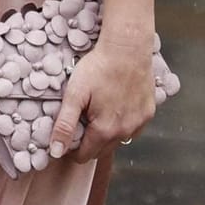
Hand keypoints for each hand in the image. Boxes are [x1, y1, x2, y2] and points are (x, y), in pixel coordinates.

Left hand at [48, 35, 156, 164]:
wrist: (128, 49)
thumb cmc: (99, 68)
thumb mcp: (74, 95)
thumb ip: (64, 125)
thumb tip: (55, 151)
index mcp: (105, 131)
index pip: (85, 156)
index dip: (71, 149)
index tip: (66, 134)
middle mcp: (126, 132)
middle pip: (102, 150)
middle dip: (88, 142)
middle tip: (80, 119)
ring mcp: (140, 123)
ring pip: (118, 140)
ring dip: (106, 133)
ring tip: (96, 110)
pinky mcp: (148, 113)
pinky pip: (132, 128)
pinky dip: (122, 124)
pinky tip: (114, 107)